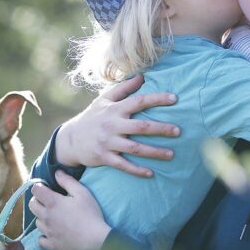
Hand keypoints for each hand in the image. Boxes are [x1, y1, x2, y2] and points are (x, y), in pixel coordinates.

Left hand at [30, 172, 110, 249]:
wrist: (96, 241)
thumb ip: (67, 181)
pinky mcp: (52, 245)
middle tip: (48, 201)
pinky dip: (44, 236)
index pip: (35, 190)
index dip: (40, 187)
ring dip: (42, 217)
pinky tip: (52, 233)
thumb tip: (56, 173)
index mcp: (52, 202)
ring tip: (53, 217)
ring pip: (37, 222)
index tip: (47, 188)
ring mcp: (48, 232)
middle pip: (32, 205)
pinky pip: (41, 240)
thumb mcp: (82, 193)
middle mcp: (46, 217)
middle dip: (37, 200)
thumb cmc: (90, 215)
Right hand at [57, 73, 179, 177]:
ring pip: (135, 148)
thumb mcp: (104, 100)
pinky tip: (151, 173)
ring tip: (172, 154)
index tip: (175, 99)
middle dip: (161, 129)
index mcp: (114, 109)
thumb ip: (123, 88)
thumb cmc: (92, 117)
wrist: (70, 139)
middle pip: (141, 127)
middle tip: (179, 131)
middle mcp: (112, 125)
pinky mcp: (104, 157)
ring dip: (154, 152)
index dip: (157, 99)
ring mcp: (108, 142)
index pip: (139, 101)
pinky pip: (123, 165)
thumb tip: (143, 76)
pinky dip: (137, 170)